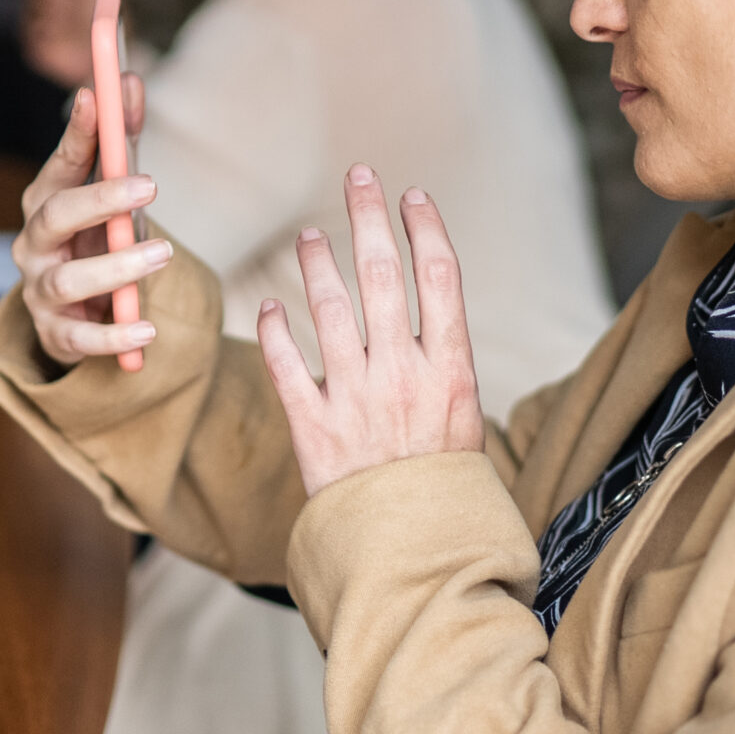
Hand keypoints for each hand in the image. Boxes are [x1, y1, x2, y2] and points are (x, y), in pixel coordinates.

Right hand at [12, 71, 166, 367]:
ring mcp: (40, 291)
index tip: (96, 98)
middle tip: (150, 186)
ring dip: (116, 266)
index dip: (76, 132)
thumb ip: (121, 140)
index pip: (59, 164)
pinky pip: (81, 338)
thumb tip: (130, 79)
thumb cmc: (97, 238)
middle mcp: (34, 244)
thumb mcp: (113, 191)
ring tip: (164, 253)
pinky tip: (147, 331)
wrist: (77, 315)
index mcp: (46, 202)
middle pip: (55, 216)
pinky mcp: (56, 335)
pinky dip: (114, 336)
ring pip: (69, 280)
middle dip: (99, 198)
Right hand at [18, 0, 111, 89]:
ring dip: (45, 9)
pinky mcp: (37, 45)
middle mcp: (58, 3)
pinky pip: (27, 29)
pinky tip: (53, 34)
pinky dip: (39, 29)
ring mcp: (46, 23)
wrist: (104, 59)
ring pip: (30, 4)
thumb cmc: (106, 22)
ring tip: (65, 19)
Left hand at [258, 166, 485, 498]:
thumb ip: (442, 362)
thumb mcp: (466, 420)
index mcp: (450, 370)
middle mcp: (402, 375)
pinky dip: (275, 330)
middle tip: (359, 176)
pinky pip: (286, 366)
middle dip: (368, 217)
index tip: (412, 196)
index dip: (424, 228)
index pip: (441, 277)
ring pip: (329, 309)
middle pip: (382, 275)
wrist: (415, 557)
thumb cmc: (444, 486)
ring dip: (317, 264)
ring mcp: (355, 400)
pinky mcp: (314, 430)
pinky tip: (268, 304)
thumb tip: (429, 307)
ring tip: (311, 236)